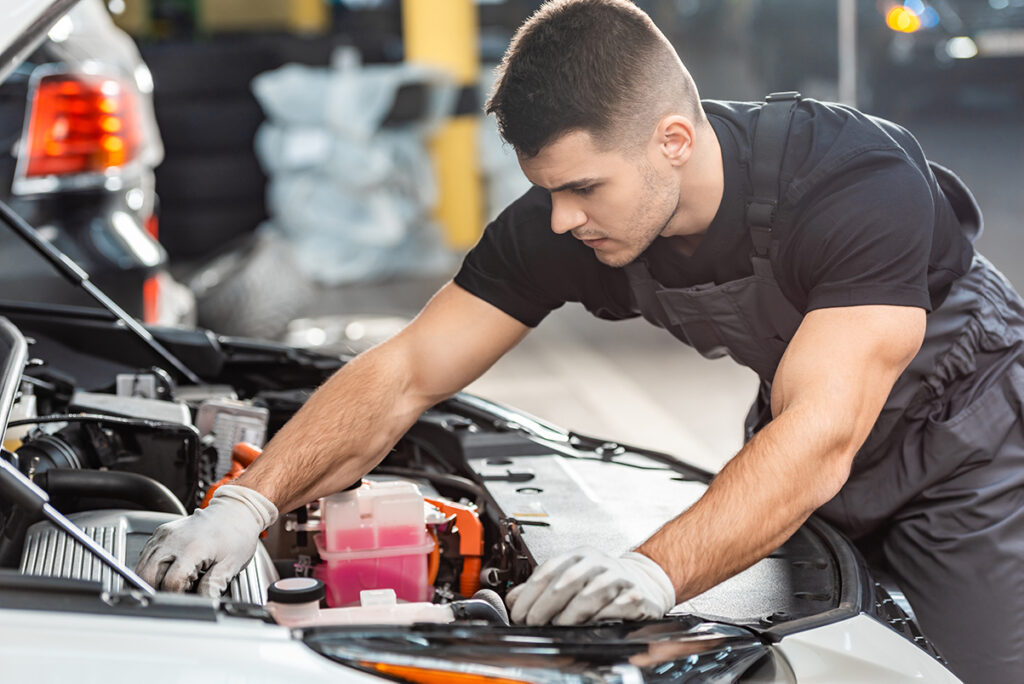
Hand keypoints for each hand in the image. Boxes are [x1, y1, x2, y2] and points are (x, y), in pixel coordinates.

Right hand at [135, 484, 277, 596]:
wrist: (235, 510)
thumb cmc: (236, 535)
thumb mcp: (230, 565)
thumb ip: (213, 586)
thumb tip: (203, 604)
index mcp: (191, 549)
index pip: (170, 583)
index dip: (178, 595)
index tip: (188, 596)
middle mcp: (172, 540)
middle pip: (147, 576)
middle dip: (159, 590)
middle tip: (180, 590)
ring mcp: (164, 535)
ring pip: (141, 567)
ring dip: (153, 579)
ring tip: (178, 578)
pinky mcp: (160, 533)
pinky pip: (146, 556)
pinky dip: (152, 567)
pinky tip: (171, 568)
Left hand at [505, 546, 675, 625]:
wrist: (646, 582)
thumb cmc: (603, 582)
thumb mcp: (572, 578)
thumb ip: (542, 588)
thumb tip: (511, 599)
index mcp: (579, 556)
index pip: (549, 570)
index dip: (530, 593)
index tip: (519, 613)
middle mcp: (598, 562)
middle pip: (567, 580)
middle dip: (546, 604)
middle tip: (533, 622)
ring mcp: (618, 577)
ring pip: (590, 593)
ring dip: (571, 613)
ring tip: (559, 626)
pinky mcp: (635, 595)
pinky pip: (616, 607)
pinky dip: (600, 617)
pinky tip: (590, 626)